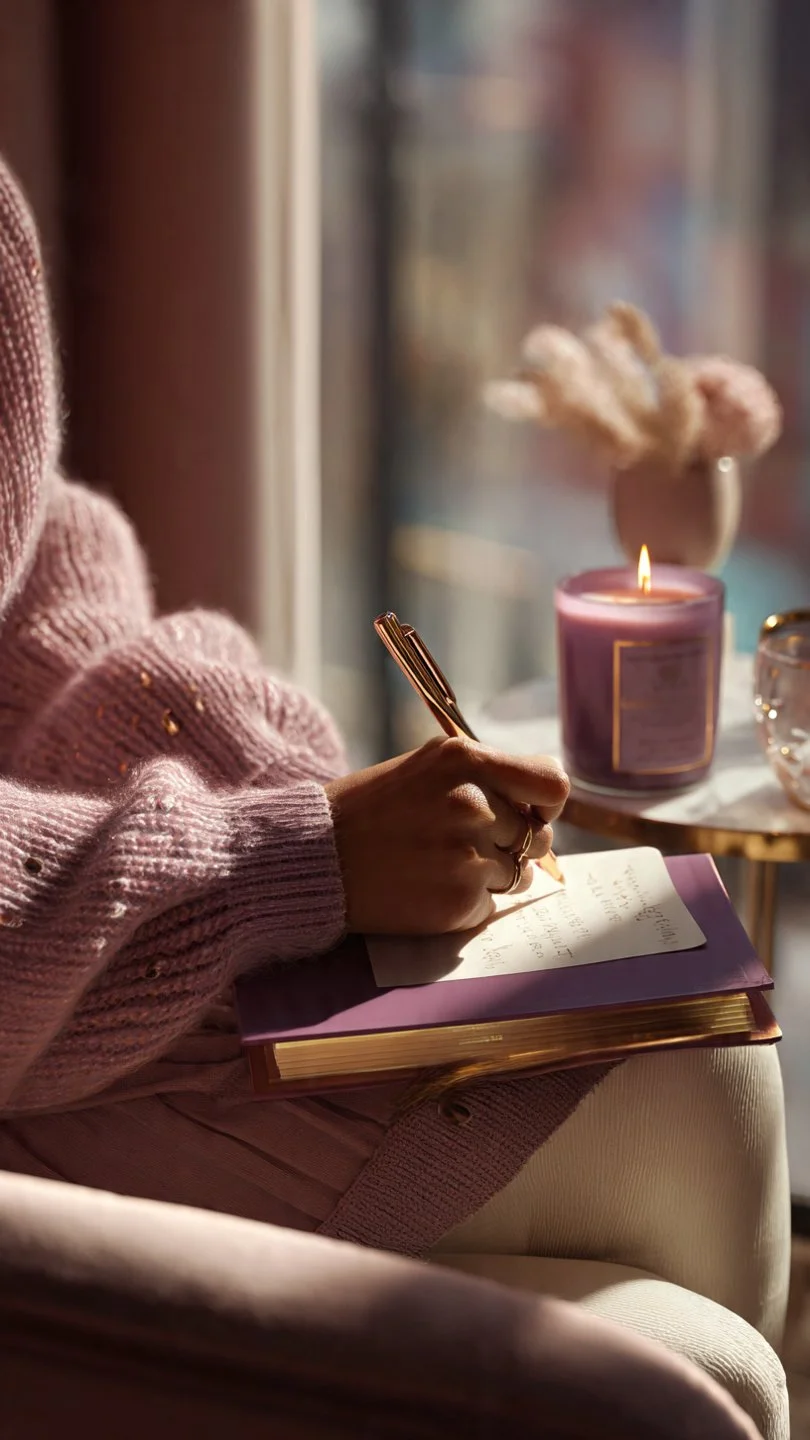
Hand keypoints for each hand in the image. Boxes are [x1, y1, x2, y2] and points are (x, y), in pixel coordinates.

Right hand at [324, 736, 568, 934]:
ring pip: (518, 875)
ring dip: (490, 875)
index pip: (553, 784)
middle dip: (509, 844)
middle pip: (537, 837)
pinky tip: (429, 886)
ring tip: (441, 863)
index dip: (546, 805)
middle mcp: (474, 805)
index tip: (529, 814)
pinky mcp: (458, 901)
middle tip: (460, 843)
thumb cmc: (374, 808)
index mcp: (467, 761)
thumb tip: (544, 808)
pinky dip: (467, 902)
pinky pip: (491, 905)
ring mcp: (467, 855)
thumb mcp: (429, 766)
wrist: (317, 855)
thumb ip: (487, 775)